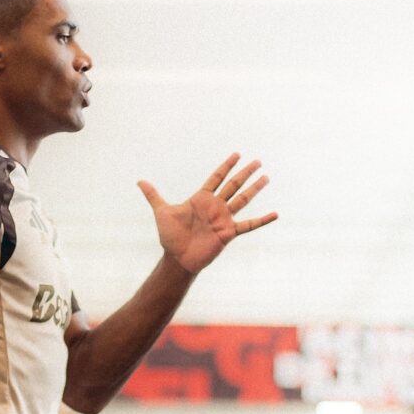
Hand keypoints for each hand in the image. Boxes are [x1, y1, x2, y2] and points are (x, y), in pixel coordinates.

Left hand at [138, 153, 275, 274]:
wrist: (177, 258)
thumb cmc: (170, 237)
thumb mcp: (161, 211)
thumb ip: (153, 195)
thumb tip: (139, 181)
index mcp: (201, 199)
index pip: (216, 178)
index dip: (226, 166)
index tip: (237, 154)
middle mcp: (214, 207)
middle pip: (233, 185)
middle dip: (245, 173)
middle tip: (258, 161)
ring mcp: (223, 219)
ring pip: (242, 200)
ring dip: (254, 189)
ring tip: (266, 177)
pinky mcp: (228, 233)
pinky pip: (248, 225)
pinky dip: (261, 220)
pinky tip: (275, 214)